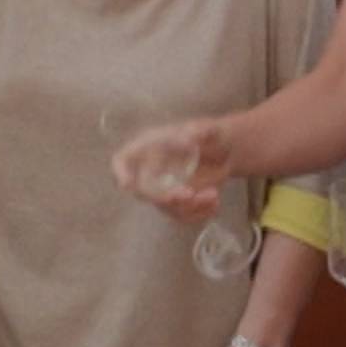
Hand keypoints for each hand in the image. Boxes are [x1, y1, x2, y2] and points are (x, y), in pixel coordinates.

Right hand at [112, 118, 233, 223]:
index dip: (120, 172)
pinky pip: (182, 216)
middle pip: (146, 192)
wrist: (226, 152)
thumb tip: (189, 136)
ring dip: (190, 206)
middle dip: (167, 197)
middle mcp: (152, 171)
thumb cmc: (211, 135)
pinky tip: (215, 204)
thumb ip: (200, 131)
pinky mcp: (178, 203)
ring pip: (167, 208)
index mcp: (150, 148)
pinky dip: (199, 215)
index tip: (126, 184)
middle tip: (191, 194)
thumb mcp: (209, 129)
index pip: (123, 160)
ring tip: (213, 195)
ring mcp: (164, 189)